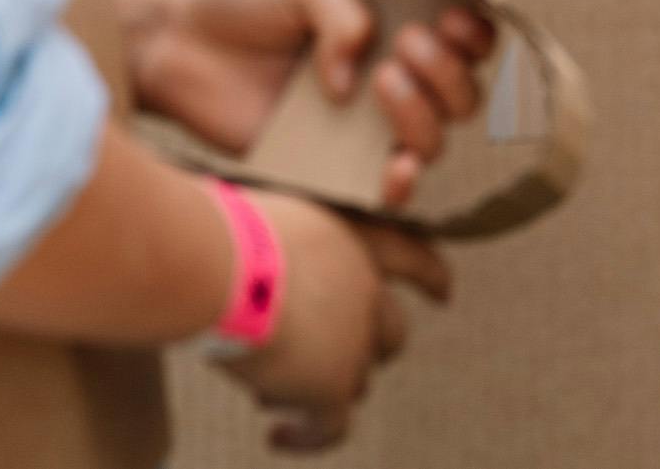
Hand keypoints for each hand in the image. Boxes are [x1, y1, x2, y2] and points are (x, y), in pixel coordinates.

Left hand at [114, 0, 497, 207]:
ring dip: (425, 114)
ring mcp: (360, 123)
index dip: (475, 36)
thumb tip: (355, 81)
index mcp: (397, 20)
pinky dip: (403, 184)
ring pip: (435, 139)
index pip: (467, 38)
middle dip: (449, 72)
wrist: (168, 34)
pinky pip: (385, 190)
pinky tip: (394, 167)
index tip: (450, 20)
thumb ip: (344, 13)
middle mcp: (389, 74)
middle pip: (464, 93)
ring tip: (379, 81)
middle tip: (405, 42)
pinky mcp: (326, 163)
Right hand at [218, 189, 451, 453]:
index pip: (411, 255)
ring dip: (320, 388)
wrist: (217, 265)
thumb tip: (248, 272)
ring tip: (269, 391)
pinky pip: (331, 426)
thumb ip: (275, 249)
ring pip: (356, 380)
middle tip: (330, 364)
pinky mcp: (332, 384)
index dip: (431, 275)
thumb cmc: (214, 232)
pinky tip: (279, 436)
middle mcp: (366, 287)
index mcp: (354, 238)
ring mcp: (355, 337)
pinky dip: (307, 436)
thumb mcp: (259, 222)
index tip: (445, 293)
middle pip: (390, 333)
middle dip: (367, 351)